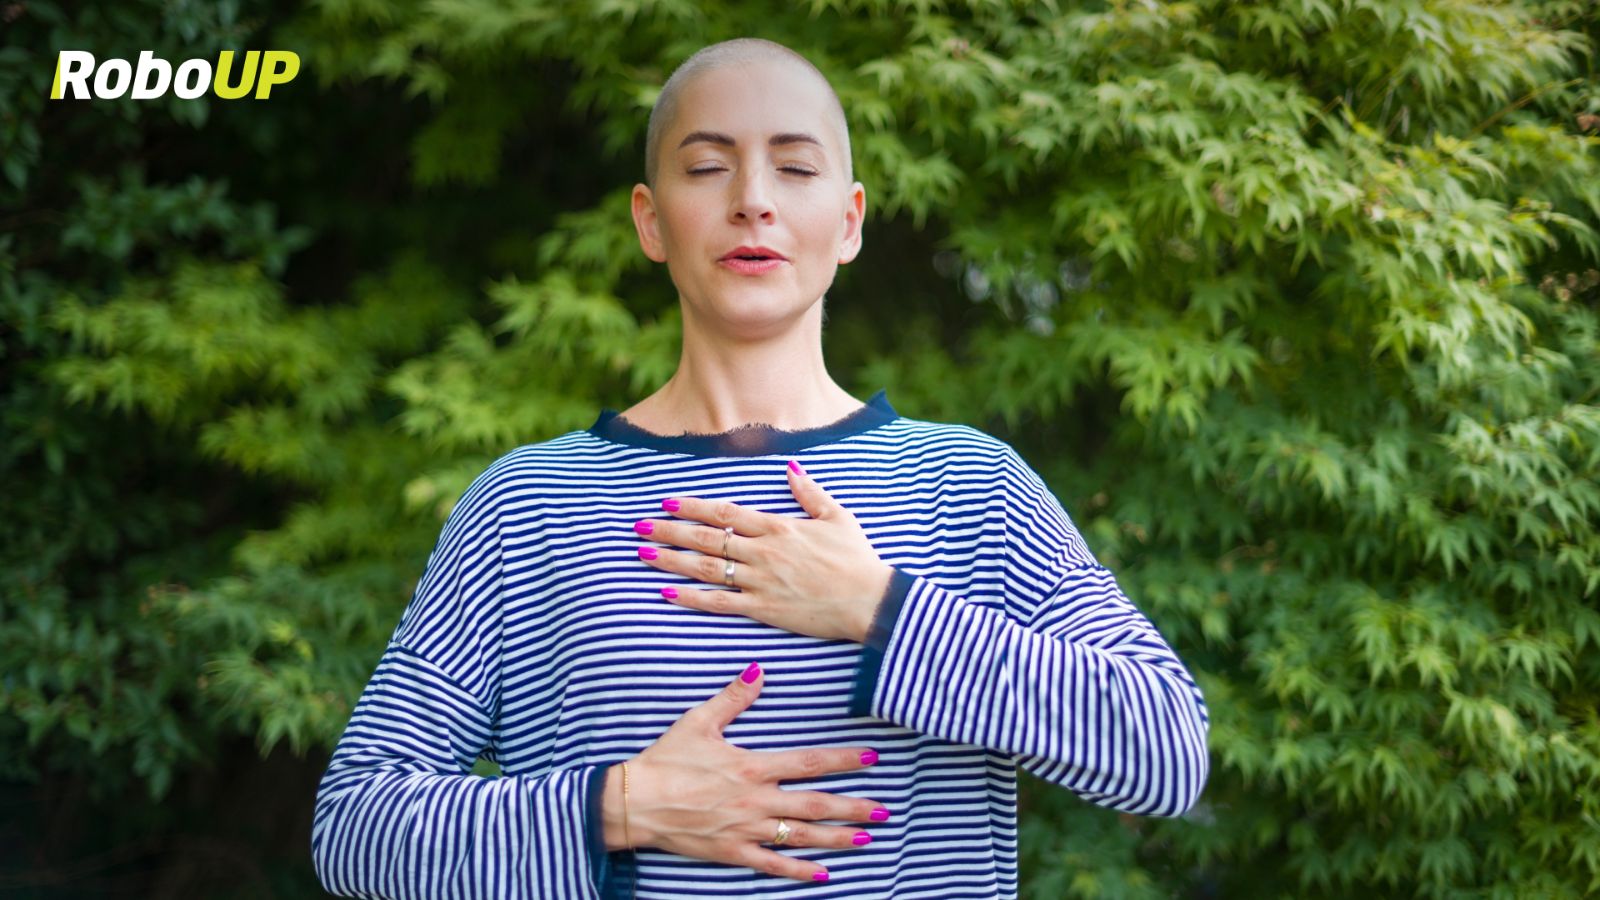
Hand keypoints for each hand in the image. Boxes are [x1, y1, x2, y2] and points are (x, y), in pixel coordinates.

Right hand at [603, 662, 889, 882]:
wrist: (636, 801)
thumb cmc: (666, 759)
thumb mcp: (699, 721)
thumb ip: (733, 697)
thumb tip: (759, 670)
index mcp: (752, 767)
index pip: (808, 762)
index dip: (843, 760)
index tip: (871, 758)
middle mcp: (756, 800)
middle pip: (815, 805)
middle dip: (853, 807)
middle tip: (884, 810)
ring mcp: (746, 829)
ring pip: (801, 837)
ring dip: (837, 838)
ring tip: (866, 839)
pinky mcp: (733, 852)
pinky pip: (772, 864)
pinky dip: (799, 871)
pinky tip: (824, 874)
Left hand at [634, 459, 894, 642]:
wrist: (870, 600)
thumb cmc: (857, 559)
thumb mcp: (837, 517)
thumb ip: (809, 493)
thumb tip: (790, 469)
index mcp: (778, 527)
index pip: (725, 513)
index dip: (693, 506)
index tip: (668, 501)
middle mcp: (763, 551)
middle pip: (707, 537)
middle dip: (670, 529)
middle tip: (640, 525)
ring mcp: (760, 580)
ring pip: (706, 567)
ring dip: (672, 559)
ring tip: (643, 553)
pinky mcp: (763, 609)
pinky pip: (720, 603)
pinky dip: (691, 598)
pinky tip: (667, 593)